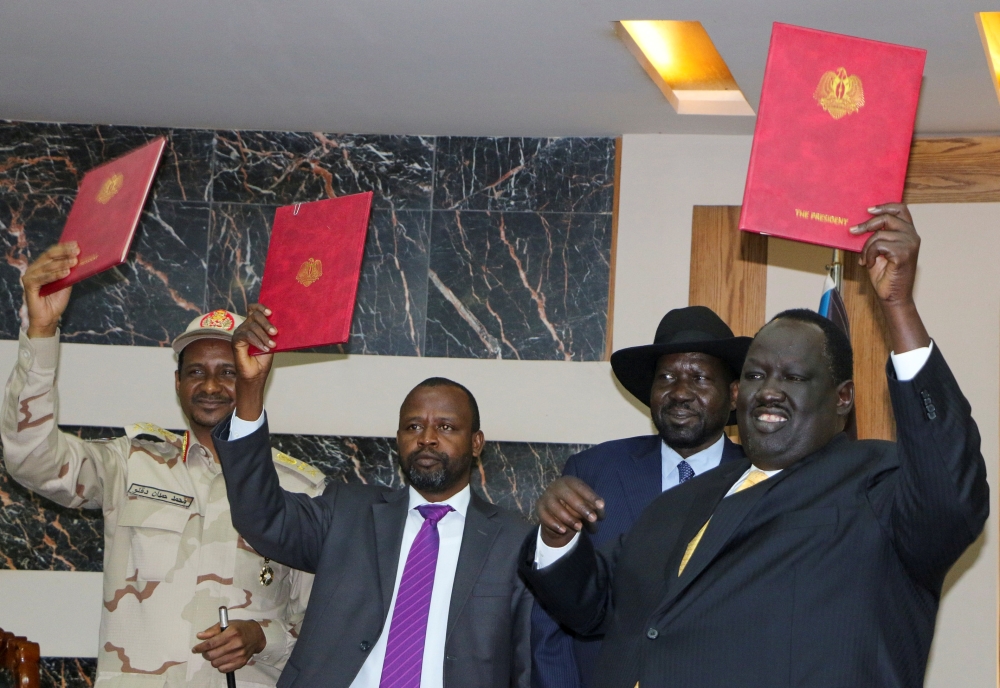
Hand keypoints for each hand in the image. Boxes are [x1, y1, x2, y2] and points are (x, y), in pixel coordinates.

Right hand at [21, 243, 79, 337]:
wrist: (49, 317)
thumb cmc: (57, 299)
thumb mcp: (67, 282)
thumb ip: (70, 271)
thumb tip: (80, 258)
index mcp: (42, 265)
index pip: (52, 252)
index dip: (63, 247)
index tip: (76, 244)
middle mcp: (34, 268)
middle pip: (48, 256)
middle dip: (64, 253)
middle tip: (77, 251)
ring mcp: (30, 276)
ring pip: (47, 267)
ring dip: (61, 264)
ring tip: (74, 262)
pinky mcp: (28, 286)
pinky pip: (42, 278)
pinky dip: (54, 275)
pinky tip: (65, 273)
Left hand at [192, 620, 265, 672]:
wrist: (256, 635)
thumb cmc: (240, 628)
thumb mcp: (227, 624)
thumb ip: (212, 630)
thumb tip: (200, 636)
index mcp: (232, 633)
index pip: (211, 643)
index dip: (200, 647)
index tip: (195, 649)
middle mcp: (236, 644)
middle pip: (212, 655)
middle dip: (205, 654)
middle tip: (206, 651)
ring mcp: (239, 654)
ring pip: (216, 663)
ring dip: (213, 659)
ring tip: (216, 654)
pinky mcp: (241, 662)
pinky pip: (223, 669)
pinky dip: (220, 665)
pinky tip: (222, 659)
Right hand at [231, 303, 276, 420]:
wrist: (256, 375)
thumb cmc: (263, 359)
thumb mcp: (271, 342)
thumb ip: (271, 331)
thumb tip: (281, 321)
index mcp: (252, 325)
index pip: (253, 309)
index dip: (261, 307)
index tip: (271, 312)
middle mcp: (244, 327)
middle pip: (254, 315)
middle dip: (266, 322)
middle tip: (275, 332)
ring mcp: (239, 333)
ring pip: (252, 326)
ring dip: (264, 335)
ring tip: (272, 345)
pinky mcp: (236, 341)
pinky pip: (247, 335)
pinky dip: (258, 341)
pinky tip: (265, 348)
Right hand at [536, 476, 604, 547]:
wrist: (557, 514)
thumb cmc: (575, 506)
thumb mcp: (587, 505)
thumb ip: (594, 507)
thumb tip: (600, 509)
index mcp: (569, 481)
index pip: (580, 487)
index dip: (591, 496)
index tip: (601, 506)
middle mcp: (556, 486)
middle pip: (568, 496)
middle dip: (581, 508)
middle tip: (593, 519)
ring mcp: (546, 496)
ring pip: (556, 507)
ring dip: (569, 518)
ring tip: (579, 528)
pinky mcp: (539, 508)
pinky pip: (545, 517)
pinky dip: (555, 524)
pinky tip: (564, 530)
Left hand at [849, 203, 919, 305]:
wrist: (892, 296)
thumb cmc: (885, 275)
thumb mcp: (878, 251)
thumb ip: (876, 236)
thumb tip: (859, 224)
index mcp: (908, 233)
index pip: (901, 209)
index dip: (884, 206)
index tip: (868, 210)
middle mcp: (912, 236)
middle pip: (887, 218)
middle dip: (867, 224)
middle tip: (853, 231)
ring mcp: (910, 244)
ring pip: (879, 234)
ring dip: (866, 248)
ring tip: (866, 259)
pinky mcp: (904, 253)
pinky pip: (878, 246)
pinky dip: (869, 255)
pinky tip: (870, 264)